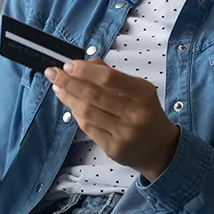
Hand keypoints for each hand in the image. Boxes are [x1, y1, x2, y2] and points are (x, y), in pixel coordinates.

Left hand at [46, 58, 179, 181]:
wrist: (160, 149)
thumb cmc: (145, 112)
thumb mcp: (138, 89)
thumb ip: (111, 75)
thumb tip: (83, 64)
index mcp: (143, 94)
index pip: (109, 78)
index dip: (85, 70)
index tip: (68, 64)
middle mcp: (135, 115)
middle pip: (94, 95)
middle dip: (69, 82)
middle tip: (53, 73)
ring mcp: (124, 134)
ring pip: (87, 112)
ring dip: (68, 98)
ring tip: (58, 88)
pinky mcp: (113, 149)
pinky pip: (88, 128)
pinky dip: (77, 114)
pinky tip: (71, 105)